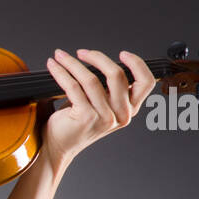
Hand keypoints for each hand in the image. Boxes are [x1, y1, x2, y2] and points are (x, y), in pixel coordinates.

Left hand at [42, 48, 154, 168]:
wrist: (57, 145)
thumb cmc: (76, 121)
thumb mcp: (100, 102)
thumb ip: (108, 86)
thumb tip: (99, 58)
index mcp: (129, 109)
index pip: (146, 83)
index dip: (137, 64)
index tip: (122, 54)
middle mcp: (121, 114)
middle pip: (117, 75)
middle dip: (97, 57)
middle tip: (81, 52)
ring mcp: (105, 117)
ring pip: (92, 79)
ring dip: (72, 63)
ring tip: (60, 56)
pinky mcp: (86, 117)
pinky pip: (73, 86)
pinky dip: (61, 72)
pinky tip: (53, 66)